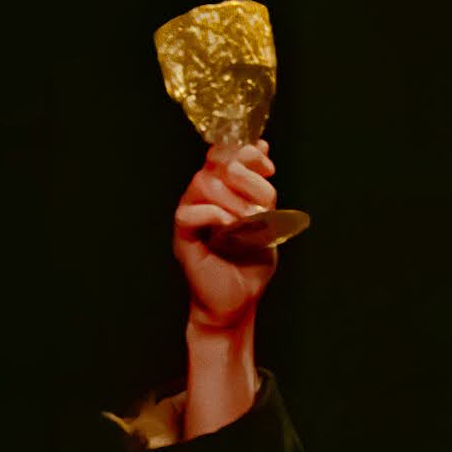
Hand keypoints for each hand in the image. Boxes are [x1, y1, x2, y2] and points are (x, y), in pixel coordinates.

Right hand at [172, 143, 283, 329]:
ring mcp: (193, 214)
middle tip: (259, 204)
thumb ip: (262, 188)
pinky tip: (229, 230)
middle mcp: (204, 196)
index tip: (268, 166)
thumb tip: (262, 151)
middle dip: (244, 178)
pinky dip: (214, 216)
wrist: (238, 300)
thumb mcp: (267, 219)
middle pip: (216, 164)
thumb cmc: (250, 264)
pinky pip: (189, 213)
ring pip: (202, 183)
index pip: (226, 152)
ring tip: (248, 222)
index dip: (246, 152)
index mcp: (224, 189)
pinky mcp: (184, 236)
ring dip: (232, 199)